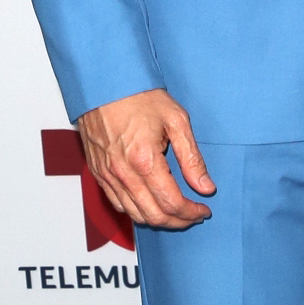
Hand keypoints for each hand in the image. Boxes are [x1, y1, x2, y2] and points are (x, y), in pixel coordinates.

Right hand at [78, 87, 215, 229]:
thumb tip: (206, 187)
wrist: (104, 83)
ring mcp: (107, 175)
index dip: (191, 213)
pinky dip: (136, 211)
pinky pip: (117, 203)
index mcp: (145, 161)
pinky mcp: (98, 173)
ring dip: (158, 220)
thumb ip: (192, 158)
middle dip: (178, 221)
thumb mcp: (176, 121)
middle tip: (193, 215)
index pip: (172, 203)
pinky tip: (150, 204)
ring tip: (176, 212)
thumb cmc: (140, 96)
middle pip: (153, 216)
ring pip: (134, 214)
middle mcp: (123, 174)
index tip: (204, 210)